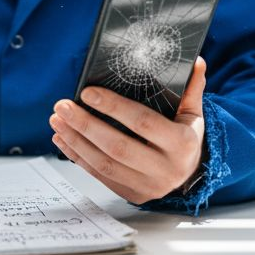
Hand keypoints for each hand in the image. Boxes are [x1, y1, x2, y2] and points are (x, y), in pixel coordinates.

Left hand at [50, 56, 207, 203]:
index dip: (114, 107)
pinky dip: (78, 157)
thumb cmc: (186, 136)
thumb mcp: (193, 113)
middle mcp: (165, 169)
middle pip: (118, 147)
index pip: (143, 123)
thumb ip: (191, 88)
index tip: (88, 92)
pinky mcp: (133, 194)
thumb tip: (196, 60)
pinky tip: (63, 139)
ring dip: (76, 141)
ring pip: (104, 164)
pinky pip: (100, 176)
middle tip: (62, 106)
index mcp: (182, 143)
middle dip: (85, 125)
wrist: (191, 173)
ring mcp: (148, 185)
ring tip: (58, 120)